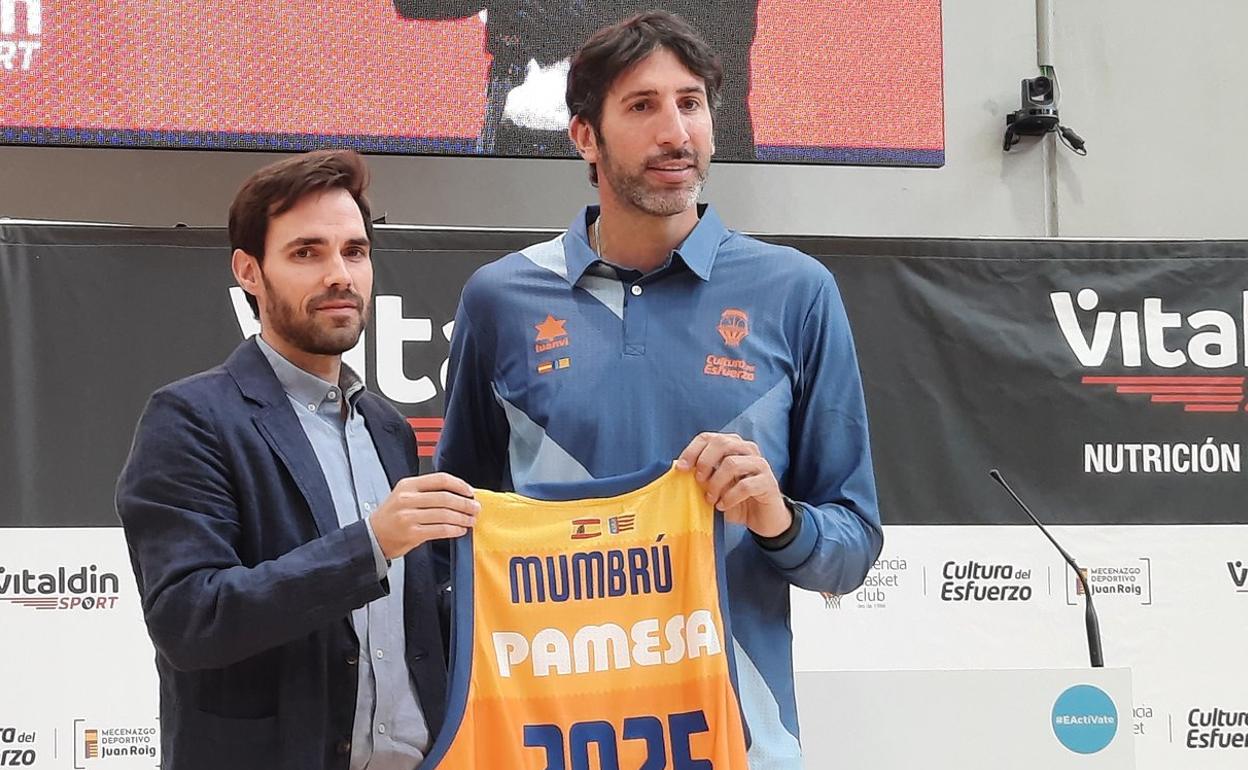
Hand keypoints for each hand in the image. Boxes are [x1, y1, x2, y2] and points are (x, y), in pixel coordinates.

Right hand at [370, 473, 478, 559]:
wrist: (373, 535)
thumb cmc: (391, 516)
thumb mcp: (405, 495)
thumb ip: (428, 492)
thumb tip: (458, 495)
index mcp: (408, 485)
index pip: (440, 479)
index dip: (460, 485)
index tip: (470, 492)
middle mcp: (407, 498)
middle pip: (445, 497)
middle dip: (465, 503)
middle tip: (475, 508)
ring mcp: (408, 516)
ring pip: (444, 514)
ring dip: (462, 518)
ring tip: (470, 520)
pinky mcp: (411, 533)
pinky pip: (439, 530)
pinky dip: (453, 530)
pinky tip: (460, 530)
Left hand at [676, 433, 791, 537]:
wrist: (763, 519)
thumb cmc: (735, 499)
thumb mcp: (715, 485)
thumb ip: (702, 474)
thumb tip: (680, 468)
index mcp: (733, 445)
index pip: (708, 437)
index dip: (692, 451)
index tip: (681, 468)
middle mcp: (748, 450)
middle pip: (722, 443)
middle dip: (705, 462)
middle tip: (699, 481)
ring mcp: (760, 464)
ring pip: (732, 463)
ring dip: (716, 483)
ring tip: (710, 499)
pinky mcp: (768, 482)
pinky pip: (745, 486)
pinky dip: (729, 497)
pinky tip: (722, 506)